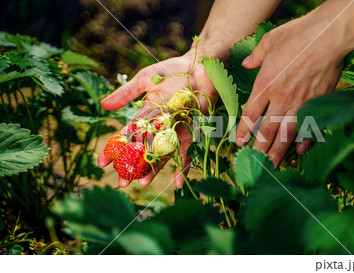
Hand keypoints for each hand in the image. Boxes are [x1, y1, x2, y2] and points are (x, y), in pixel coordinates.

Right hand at [98, 51, 216, 187]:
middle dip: (132, 166)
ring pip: (162, 154)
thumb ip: (126, 93)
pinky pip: (188, 152)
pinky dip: (184, 166)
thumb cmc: (172, 70)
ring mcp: (175, 131)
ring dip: (153, 169)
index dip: (115, 149)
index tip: (102, 162)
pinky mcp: (192, 132)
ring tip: (143, 183)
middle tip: (123, 182)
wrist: (200, 66)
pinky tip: (178, 183)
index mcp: (146, 115)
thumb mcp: (145, 79)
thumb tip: (103, 106)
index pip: (127, 135)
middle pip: (143, 150)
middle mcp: (159, 126)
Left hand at [235, 13, 346, 165]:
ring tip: (272, 165)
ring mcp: (301, 103)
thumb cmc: (298, 35)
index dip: (243, 130)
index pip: (250, 114)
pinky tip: (301, 150)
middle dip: (259, 148)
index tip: (239, 142)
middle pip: (267, 130)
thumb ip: (256, 56)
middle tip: (254, 163)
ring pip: (286, 133)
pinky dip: (305, 140)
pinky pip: (309, 126)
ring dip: (278, 151)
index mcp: (265, 84)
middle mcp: (281, 99)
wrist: (329, 37)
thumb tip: (247, 64)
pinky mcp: (318, 103)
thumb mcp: (270, 40)